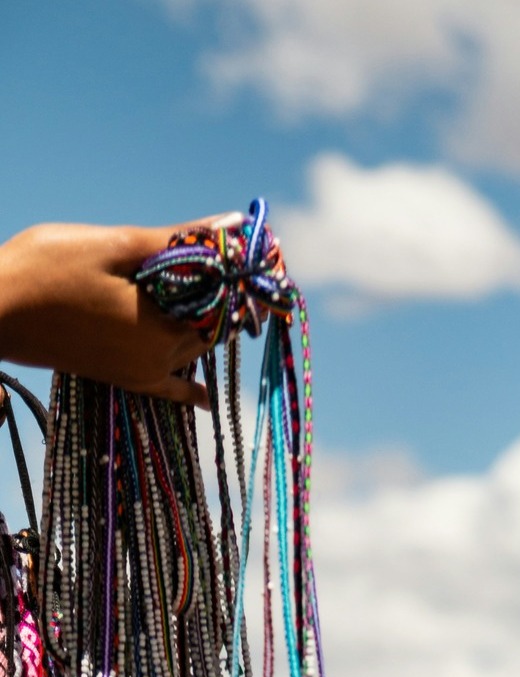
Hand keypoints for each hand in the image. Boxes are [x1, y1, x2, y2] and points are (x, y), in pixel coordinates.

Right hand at [0, 217, 242, 406]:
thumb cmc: (46, 268)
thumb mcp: (116, 245)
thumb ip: (179, 240)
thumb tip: (232, 226)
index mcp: (165, 324)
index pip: (226, 299)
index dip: (245, 273)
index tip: (265, 250)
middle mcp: (163, 356)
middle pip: (215, 325)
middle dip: (233, 296)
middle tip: (253, 270)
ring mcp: (144, 372)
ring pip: (196, 347)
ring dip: (213, 323)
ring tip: (236, 298)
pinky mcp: (123, 379)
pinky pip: (169, 390)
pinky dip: (189, 391)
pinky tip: (207, 400)